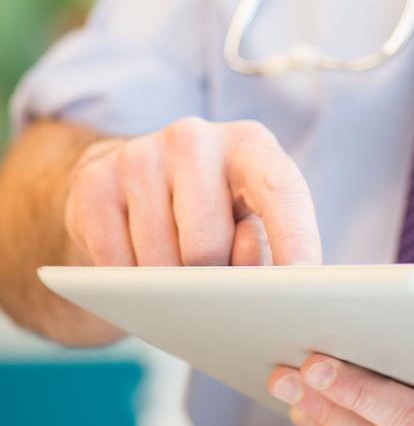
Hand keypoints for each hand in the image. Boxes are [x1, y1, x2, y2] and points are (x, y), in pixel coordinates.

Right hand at [65, 116, 320, 267]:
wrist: (133, 186)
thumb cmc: (211, 214)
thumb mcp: (248, 224)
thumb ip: (262, 250)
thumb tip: (261, 282)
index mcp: (250, 145)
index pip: (280, 191)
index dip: (295, 239)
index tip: (305, 285)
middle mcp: (195, 138)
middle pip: (208, 246)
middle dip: (211, 284)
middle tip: (211, 281)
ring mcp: (140, 154)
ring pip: (159, 261)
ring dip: (167, 287)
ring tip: (174, 267)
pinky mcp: (95, 181)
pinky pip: (114, 262)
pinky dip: (128, 281)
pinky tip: (137, 262)